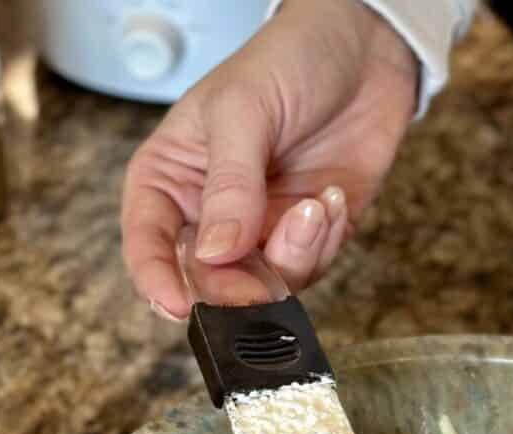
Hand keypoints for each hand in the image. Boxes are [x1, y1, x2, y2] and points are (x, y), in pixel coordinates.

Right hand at [121, 0, 417, 318]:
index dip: (157, 281)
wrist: (365, 49)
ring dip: (294, 257)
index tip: (180, 305)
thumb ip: (228, 186)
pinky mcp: (309, 237)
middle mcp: (213, 213)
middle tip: (264, 281)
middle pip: (208, 281)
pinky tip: (330, 199)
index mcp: (172, 177)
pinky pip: (309, 269)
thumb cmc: (290, 59)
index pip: (148, 243)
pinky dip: (323, 243)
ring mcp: (263, 229)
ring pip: (265, 284)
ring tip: (313, 205)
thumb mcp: (243, 110)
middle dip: (238, 287)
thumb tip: (213, 254)